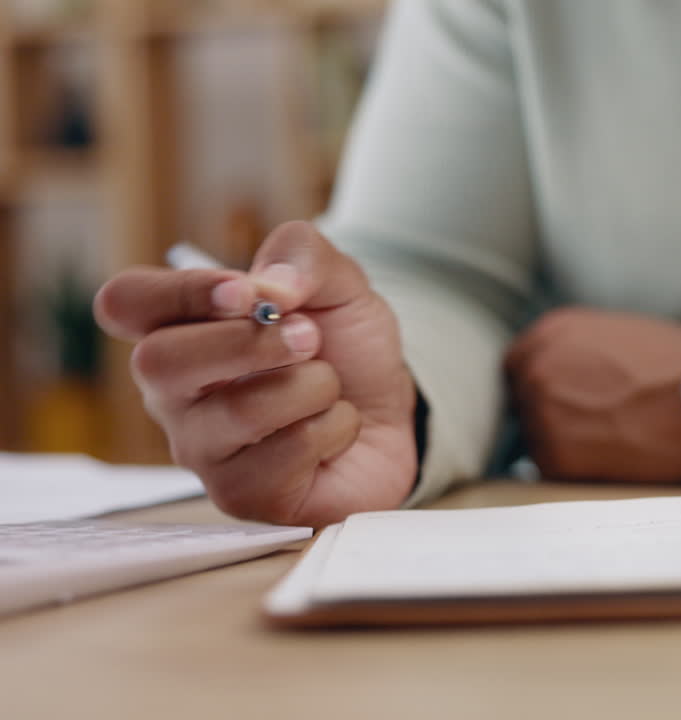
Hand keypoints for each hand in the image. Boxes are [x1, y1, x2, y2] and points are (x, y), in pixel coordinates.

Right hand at [95, 222, 417, 525]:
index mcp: (179, 330)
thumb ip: (301, 256)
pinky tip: (333, 433)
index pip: (126, 302)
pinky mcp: (240, 495)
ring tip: (330, 387)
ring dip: (312, 386)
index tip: (247, 292)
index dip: (182, 292)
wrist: (396, 415)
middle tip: (310, 337)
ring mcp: (201, 450)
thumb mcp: (338, 283)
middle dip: (250, 343)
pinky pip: (284, 454)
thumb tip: (269, 286)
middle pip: (159, 362)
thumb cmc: (347, 351)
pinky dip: (333, 429)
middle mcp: (173, 394)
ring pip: (238, 410)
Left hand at [505, 307, 680, 483]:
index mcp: (553, 332)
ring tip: (619, 443)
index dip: (543, 388)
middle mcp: (537, 369)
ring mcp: (542, 414)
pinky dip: (583, 472)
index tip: (564, 403)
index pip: (520, 366)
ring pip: (539, 441)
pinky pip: (556, 472)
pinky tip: (620, 459)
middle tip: (597, 429)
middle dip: (555, 418)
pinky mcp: (557, 458)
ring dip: (569, 447)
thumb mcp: (623, 335)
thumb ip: (583, 354)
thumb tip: (571, 383)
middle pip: (525, 405)